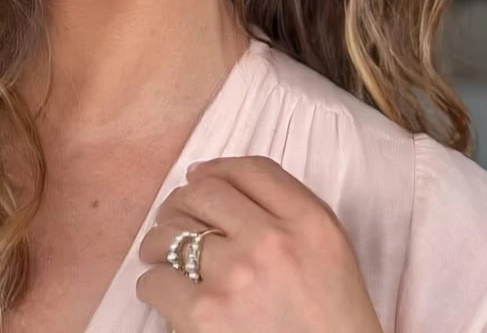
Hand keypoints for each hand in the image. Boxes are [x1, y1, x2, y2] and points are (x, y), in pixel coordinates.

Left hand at [136, 156, 381, 332]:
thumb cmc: (331, 324)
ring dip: (159, 241)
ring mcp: (237, 276)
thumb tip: (213, 180)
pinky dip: (154, 286)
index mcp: (311, 223)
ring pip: (172, 232)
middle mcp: (273, 241)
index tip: (199, 179)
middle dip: (181, 202)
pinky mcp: (205, 314)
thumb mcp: (330, 253)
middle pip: (205, 192)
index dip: (216, 169)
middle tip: (172, 217)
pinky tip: (164, 293)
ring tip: (158, 253)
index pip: (250, 169)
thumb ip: (288, 211)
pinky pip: (156, 281)